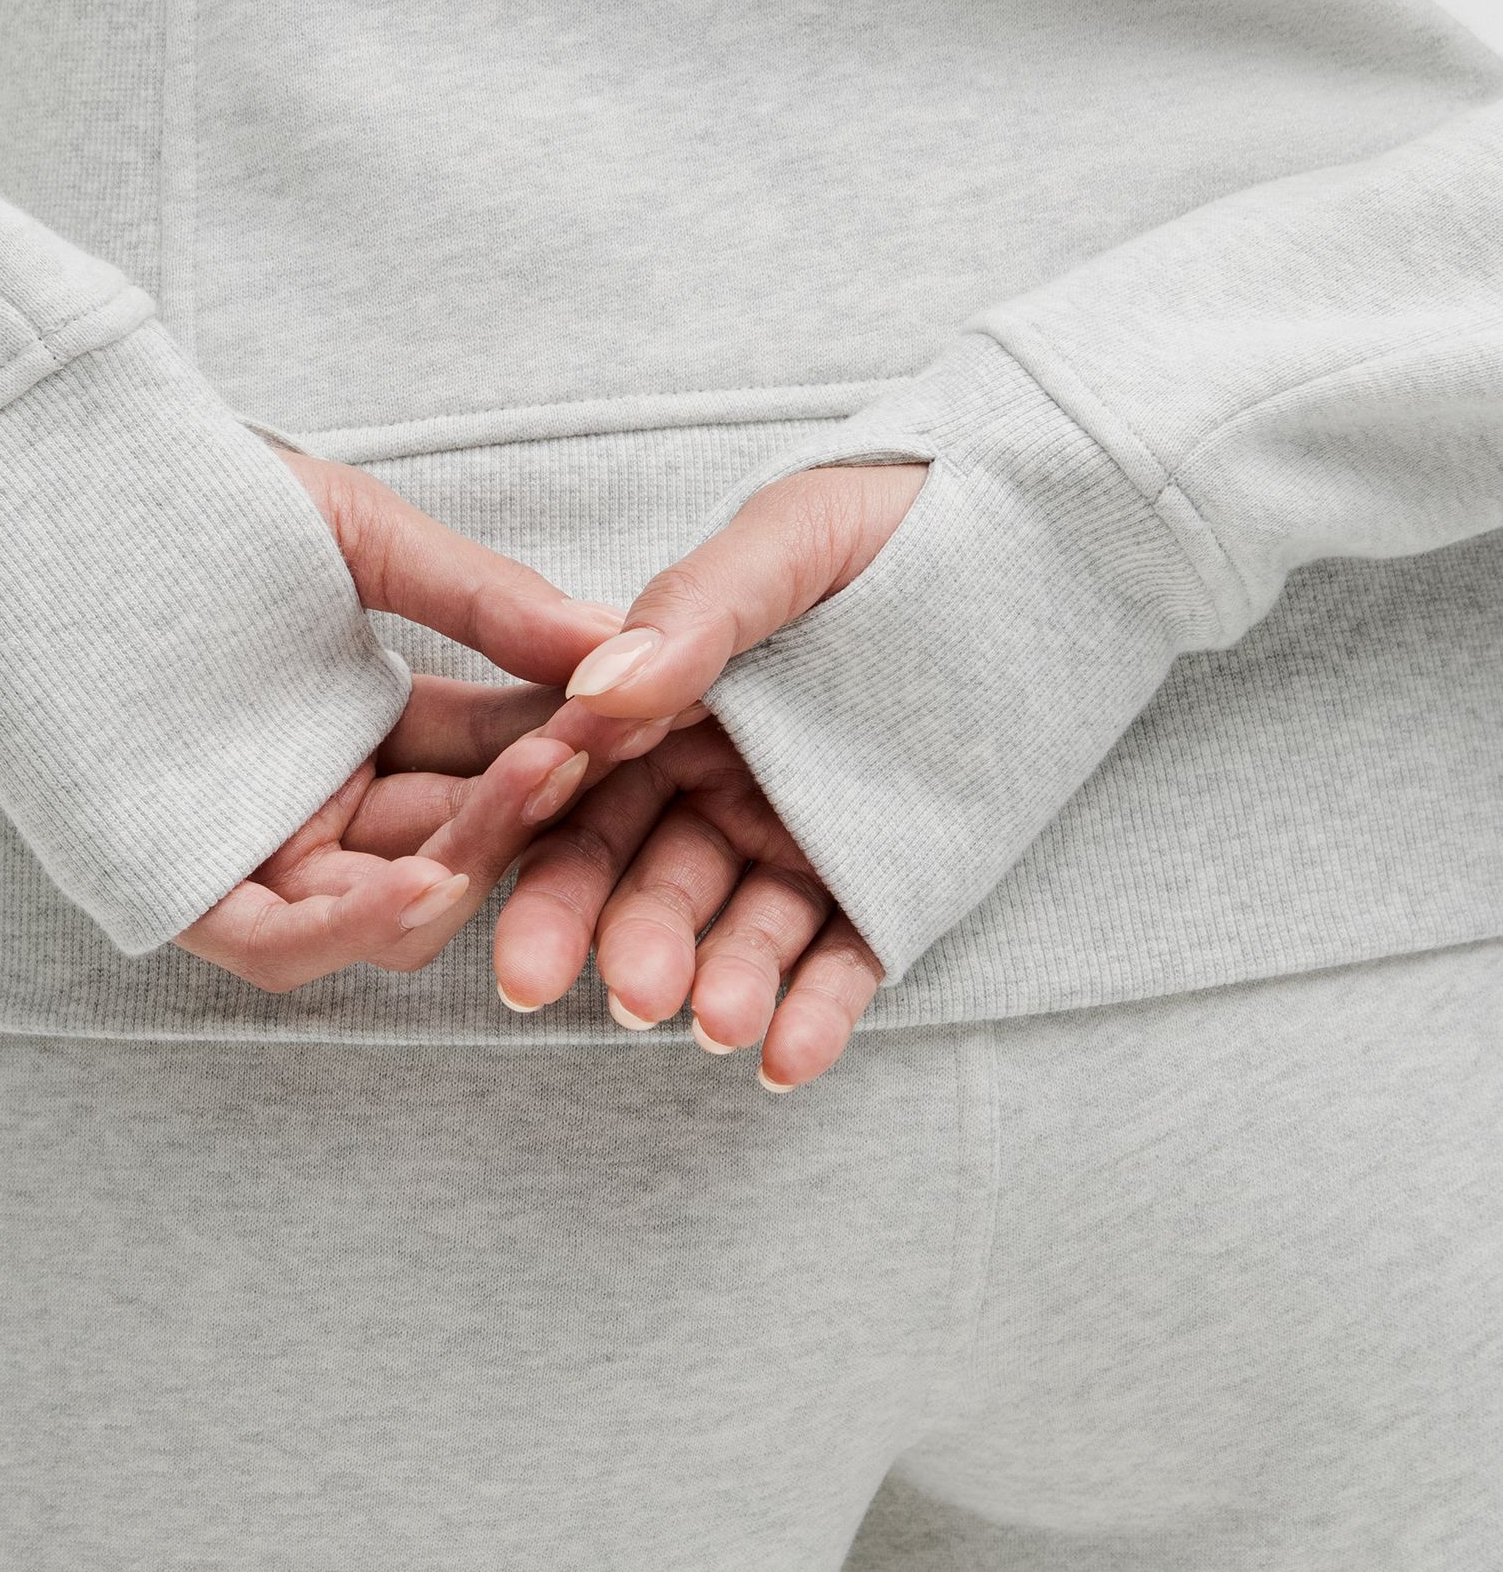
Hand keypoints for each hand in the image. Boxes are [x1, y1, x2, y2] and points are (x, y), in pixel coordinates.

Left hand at [176, 449, 624, 988]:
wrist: (40, 476)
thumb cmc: (185, 491)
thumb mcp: (357, 534)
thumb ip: (481, 596)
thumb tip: (621, 642)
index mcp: (366, 728)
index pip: (494, 763)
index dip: (570, 747)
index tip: (645, 712)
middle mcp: (321, 799)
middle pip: (458, 843)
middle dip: (533, 807)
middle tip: (593, 748)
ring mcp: (254, 844)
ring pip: (386, 910)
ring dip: (468, 865)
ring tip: (525, 796)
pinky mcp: (176, 879)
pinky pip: (281, 941)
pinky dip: (357, 926)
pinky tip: (431, 877)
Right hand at [493, 461, 929, 1086]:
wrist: (1058, 531)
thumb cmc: (906, 511)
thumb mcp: (793, 541)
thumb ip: (696, 610)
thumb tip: (595, 691)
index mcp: (670, 702)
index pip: (583, 797)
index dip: (545, 864)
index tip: (512, 927)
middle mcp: (720, 779)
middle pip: (650, 878)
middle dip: (628, 941)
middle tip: (625, 992)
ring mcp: (801, 835)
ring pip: (744, 930)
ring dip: (725, 984)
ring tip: (720, 1024)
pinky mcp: (887, 879)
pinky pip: (842, 956)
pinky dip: (815, 1012)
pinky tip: (785, 1061)